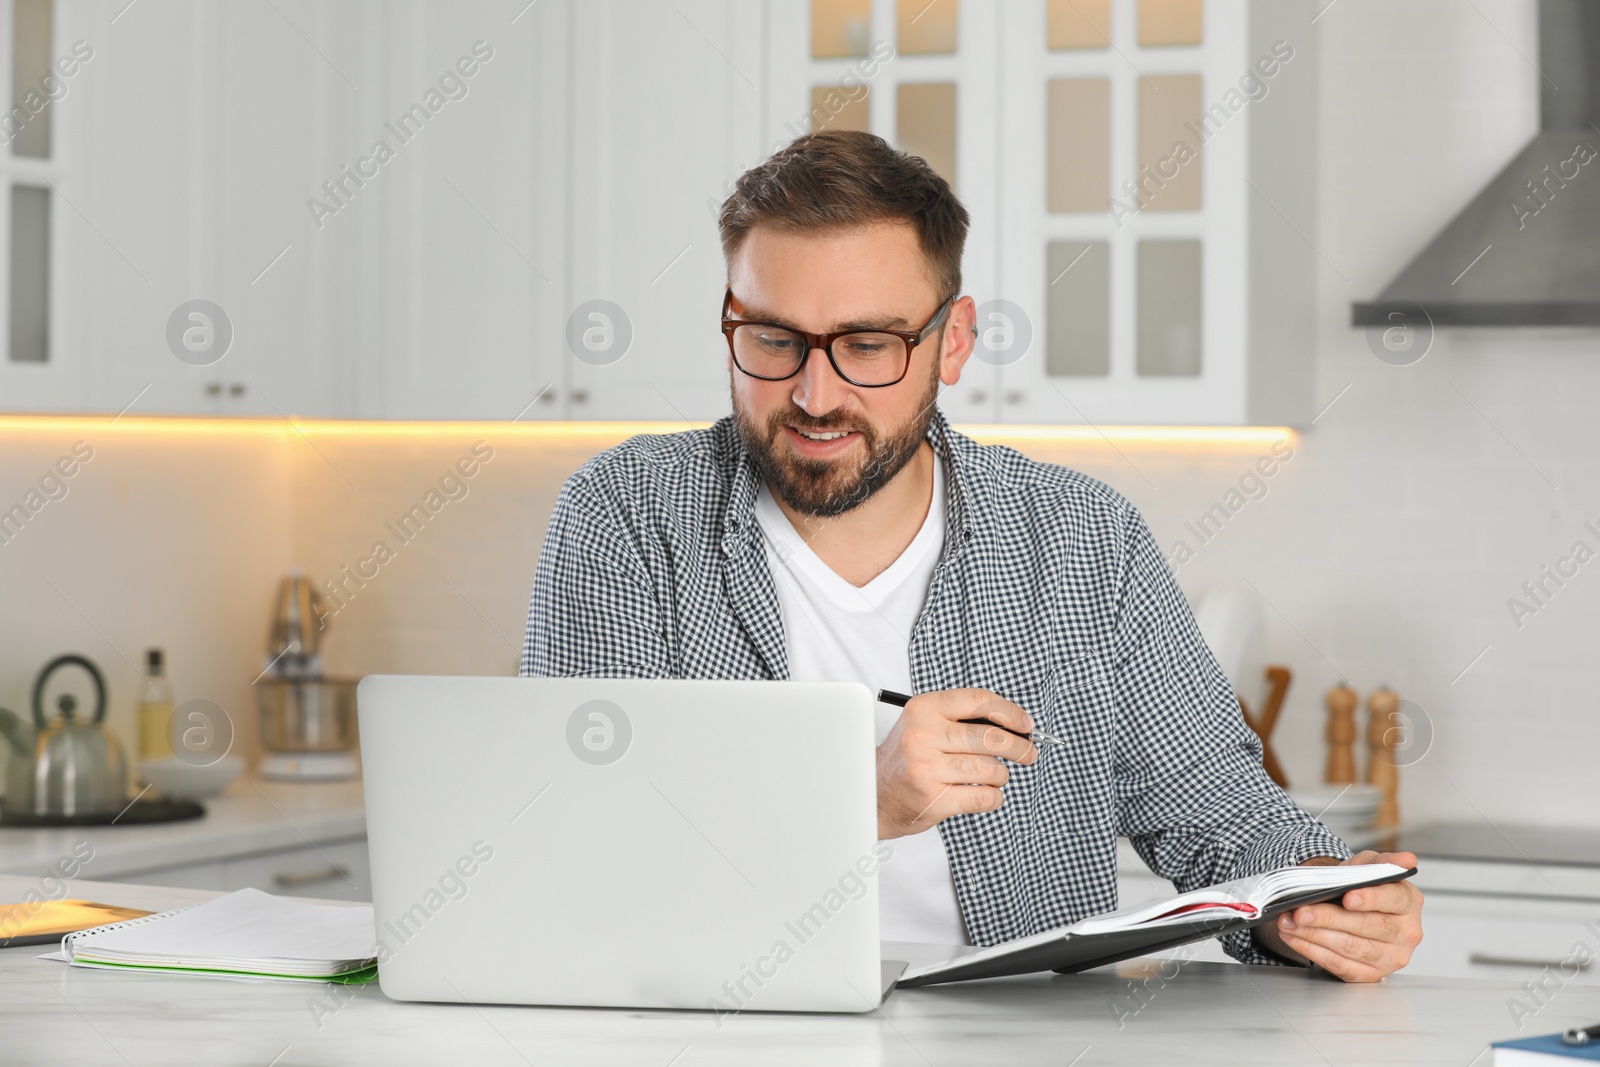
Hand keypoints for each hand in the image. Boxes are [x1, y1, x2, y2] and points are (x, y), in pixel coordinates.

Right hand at [875, 688, 1037, 838]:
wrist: (875, 793)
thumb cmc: (908, 757)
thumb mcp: (926, 724)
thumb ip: (963, 719)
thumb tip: (1016, 725)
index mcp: (924, 709)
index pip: (979, 700)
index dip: (1010, 712)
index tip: (1026, 724)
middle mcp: (923, 735)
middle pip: (991, 737)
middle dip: (1019, 747)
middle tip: (1028, 754)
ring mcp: (927, 769)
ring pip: (990, 769)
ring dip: (1001, 775)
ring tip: (994, 776)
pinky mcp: (933, 799)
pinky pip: (984, 797)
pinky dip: (993, 797)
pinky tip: (986, 794)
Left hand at [1253, 850, 1423, 981]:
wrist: (1355, 908)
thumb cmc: (1363, 887)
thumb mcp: (1370, 866)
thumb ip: (1384, 862)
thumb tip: (1406, 857)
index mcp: (1409, 902)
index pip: (1392, 900)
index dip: (1370, 899)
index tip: (1347, 898)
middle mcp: (1406, 933)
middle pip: (1366, 926)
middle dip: (1328, 918)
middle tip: (1300, 911)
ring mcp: (1391, 957)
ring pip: (1350, 948)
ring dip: (1314, 935)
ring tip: (1289, 922)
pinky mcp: (1372, 974)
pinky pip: (1340, 965)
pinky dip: (1313, 951)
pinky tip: (1295, 938)